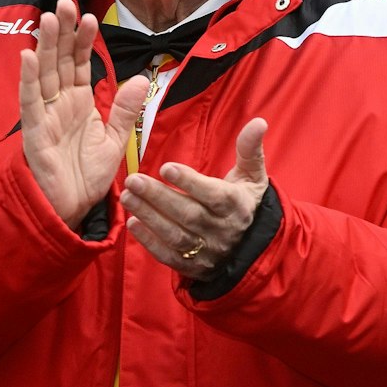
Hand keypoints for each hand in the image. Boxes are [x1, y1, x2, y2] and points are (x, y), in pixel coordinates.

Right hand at [19, 0, 150, 224]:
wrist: (69, 209)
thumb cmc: (86, 176)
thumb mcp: (115, 140)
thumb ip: (126, 110)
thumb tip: (141, 79)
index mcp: (79, 103)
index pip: (80, 64)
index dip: (83, 41)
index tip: (89, 17)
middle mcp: (60, 104)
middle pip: (60, 61)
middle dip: (63, 33)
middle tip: (65, 2)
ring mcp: (45, 115)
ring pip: (44, 73)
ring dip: (46, 45)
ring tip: (51, 17)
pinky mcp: (34, 131)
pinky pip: (30, 101)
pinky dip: (29, 78)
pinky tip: (29, 55)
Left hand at [123, 116, 270, 280]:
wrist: (252, 248)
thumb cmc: (245, 202)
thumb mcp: (252, 176)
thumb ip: (249, 149)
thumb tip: (258, 121)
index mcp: (236, 206)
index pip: (213, 194)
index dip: (190, 182)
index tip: (166, 167)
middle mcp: (222, 230)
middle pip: (189, 214)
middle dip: (159, 197)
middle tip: (134, 179)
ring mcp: (208, 250)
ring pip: (176, 235)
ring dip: (149, 216)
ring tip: (128, 197)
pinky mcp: (194, 266)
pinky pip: (169, 256)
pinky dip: (150, 242)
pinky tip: (132, 223)